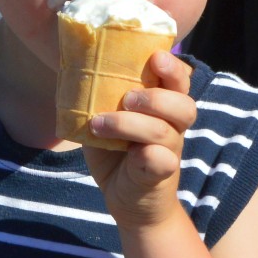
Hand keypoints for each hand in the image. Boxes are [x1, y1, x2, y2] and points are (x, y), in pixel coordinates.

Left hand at [83, 49, 197, 229]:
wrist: (127, 200)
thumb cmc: (116, 153)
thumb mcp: (106, 121)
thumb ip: (100, 99)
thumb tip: (74, 69)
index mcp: (163, 107)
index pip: (178, 81)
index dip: (172, 67)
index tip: (156, 56)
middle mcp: (172, 127)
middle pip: (184, 104)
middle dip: (156, 97)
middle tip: (127, 98)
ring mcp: (170, 151)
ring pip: (165, 131)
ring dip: (131, 124)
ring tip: (101, 122)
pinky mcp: (162, 175)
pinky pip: (162, 161)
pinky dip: (145, 154)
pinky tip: (125, 153)